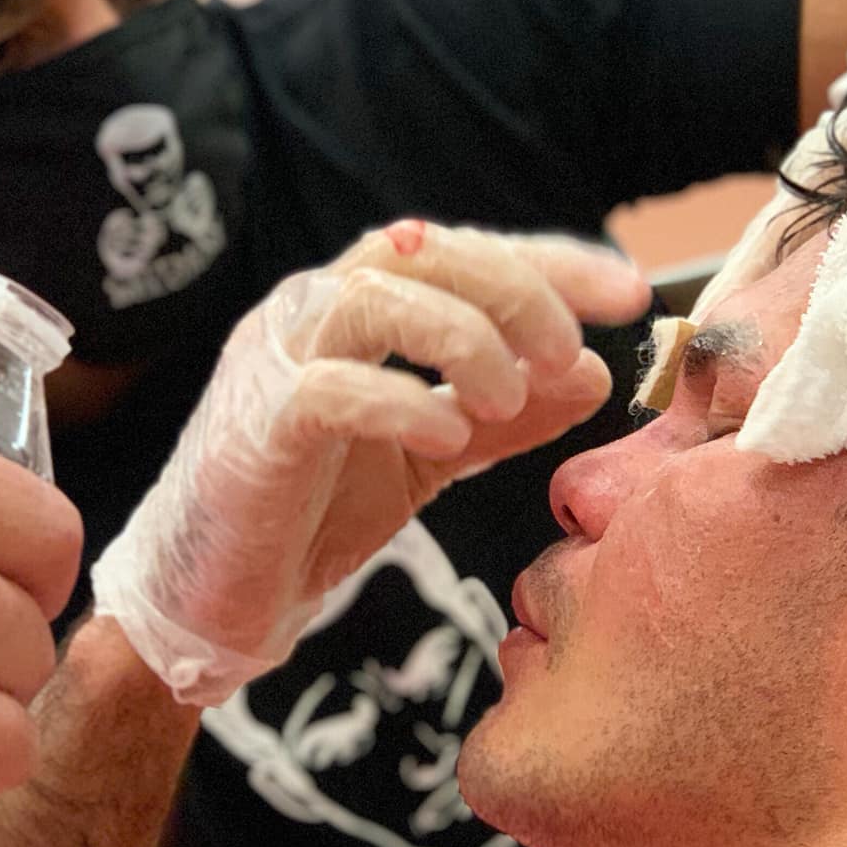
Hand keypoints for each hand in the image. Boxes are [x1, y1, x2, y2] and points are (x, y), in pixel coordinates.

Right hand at [93, 221, 650, 702]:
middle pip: (422, 250)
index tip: (629, 294)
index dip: (552, 263)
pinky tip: (448, 436)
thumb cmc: (313, 511)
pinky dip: (400, 403)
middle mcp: (314, 312)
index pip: (466, 254)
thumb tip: (591, 375)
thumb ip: (505, 413)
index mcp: (361, 307)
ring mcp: (277, 360)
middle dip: (513, 291)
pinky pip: (330, 389)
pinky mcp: (256, 426)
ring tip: (508, 396)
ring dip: (461, 337)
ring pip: (373, 296)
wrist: (217, 595)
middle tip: (568, 351)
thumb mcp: (433, 452)